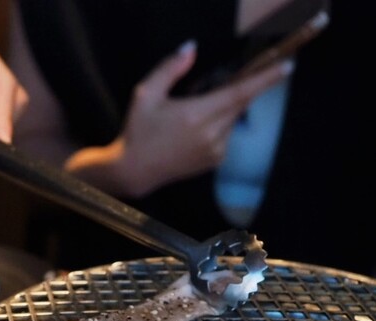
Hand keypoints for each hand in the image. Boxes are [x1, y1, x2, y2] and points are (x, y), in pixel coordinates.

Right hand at [67, 41, 291, 197]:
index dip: (266, 79)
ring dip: (221, 110)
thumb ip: (170, 69)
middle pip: (239, 103)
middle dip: (238, 90)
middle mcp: (211, 133)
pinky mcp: (214, 160)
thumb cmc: (138, 131)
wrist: (133, 171)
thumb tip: (191, 48)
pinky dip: (216, 127)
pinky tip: (190, 133)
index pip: (240, 92)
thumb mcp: (145, 94)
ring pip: (231, 119)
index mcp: (196, 114)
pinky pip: (225, 135)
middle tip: (214, 90)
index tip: (287, 67)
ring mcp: (215, 149)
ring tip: (189, 119)